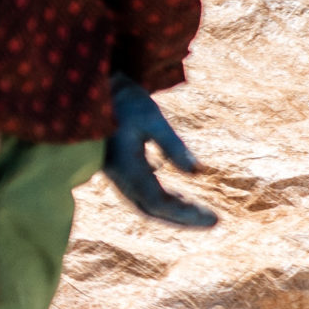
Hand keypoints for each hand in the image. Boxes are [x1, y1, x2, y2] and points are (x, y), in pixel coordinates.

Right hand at [103, 73, 217, 227]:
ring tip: (199, 211)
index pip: (158, 202)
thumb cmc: (123, 99)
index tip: (215, 217)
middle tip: (213, 221)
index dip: (186, 213)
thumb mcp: (152, 117)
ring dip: (173, 210)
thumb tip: (197, 172)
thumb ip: (172, 146)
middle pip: (151, 209)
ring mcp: (116, 172)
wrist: (93, 87)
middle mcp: (118, 176)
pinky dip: (163, 198)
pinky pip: (141, 191)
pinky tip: (178, 193)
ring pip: (145, 203)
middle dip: (182, 218)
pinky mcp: (119, 166)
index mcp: (125, 167)